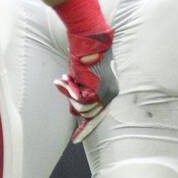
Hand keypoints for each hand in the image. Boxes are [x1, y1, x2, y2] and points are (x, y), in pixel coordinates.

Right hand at [51, 0, 116, 143]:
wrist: (90, 38)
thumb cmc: (85, 53)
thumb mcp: (85, 76)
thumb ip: (83, 91)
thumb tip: (75, 111)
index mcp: (111, 89)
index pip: (99, 114)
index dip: (87, 127)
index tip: (77, 139)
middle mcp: (111, 93)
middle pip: (90, 114)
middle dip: (75, 105)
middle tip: (65, 83)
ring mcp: (105, 93)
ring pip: (82, 109)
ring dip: (71, 95)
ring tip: (68, 77)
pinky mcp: (96, 90)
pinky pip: (79, 102)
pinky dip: (70, 92)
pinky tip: (67, 77)